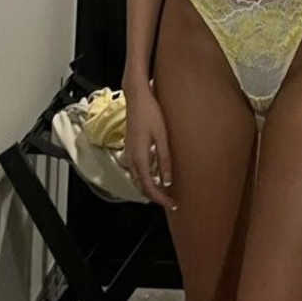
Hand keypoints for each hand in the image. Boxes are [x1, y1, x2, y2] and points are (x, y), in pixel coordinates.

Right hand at [122, 83, 175, 210]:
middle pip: (142, 186)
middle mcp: (131, 159)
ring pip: (138, 179)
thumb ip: (164, 160)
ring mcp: (129, 153)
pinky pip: (137, 170)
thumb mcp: (162, 136)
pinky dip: (146, 178)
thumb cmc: (151, 113)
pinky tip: (157, 174)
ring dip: (150, 188)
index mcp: (139, 158)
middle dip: (155, 196)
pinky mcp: (130, 148)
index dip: (160, 199)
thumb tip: (167, 182)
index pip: (149, 187)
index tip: (172, 204)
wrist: (136, 96)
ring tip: (166, 191)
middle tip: (171, 200)